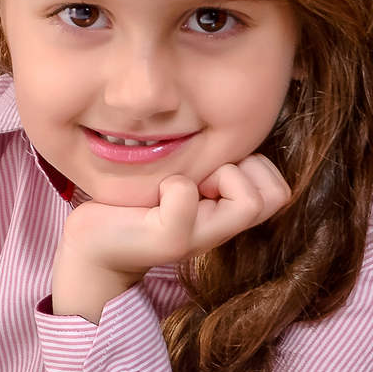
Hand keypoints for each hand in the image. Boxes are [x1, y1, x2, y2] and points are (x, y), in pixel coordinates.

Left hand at [51, 154, 291, 322]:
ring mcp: (197, 240)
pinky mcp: (168, 240)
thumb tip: (227, 126)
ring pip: (249, 200)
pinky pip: (186, 194)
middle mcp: (217, 232)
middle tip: (201, 176)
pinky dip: (172, 184)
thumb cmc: (134, 203)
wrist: (92, 246)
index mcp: (224, 215)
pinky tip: (153, 193)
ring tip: (183, 183)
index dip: (255, 168)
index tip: (212, 169)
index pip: (279, 191)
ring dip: (219, 175)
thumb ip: (206, 163)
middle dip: (245, 169)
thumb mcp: (179, 177)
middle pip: (275, 196)